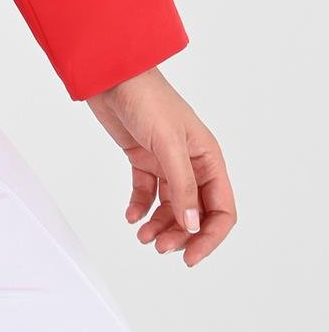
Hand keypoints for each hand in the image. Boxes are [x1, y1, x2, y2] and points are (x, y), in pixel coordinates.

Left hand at [85, 66, 235, 266]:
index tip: (191, 257)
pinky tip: (131, 216)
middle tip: (158, 246)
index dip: (210, 237)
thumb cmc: (146, 97)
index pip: (221, 209)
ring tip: (142, 235)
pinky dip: (140, 207)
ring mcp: (166, 161)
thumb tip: (193, 225)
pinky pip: (147, 192)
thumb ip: (182, 185)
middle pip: (195, 213)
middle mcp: (191, 162)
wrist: (110, 74)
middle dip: (180, 234)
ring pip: (170, 206)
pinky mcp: (143, 157)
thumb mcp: (168, 143)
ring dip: (159, 225)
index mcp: (208, 158)